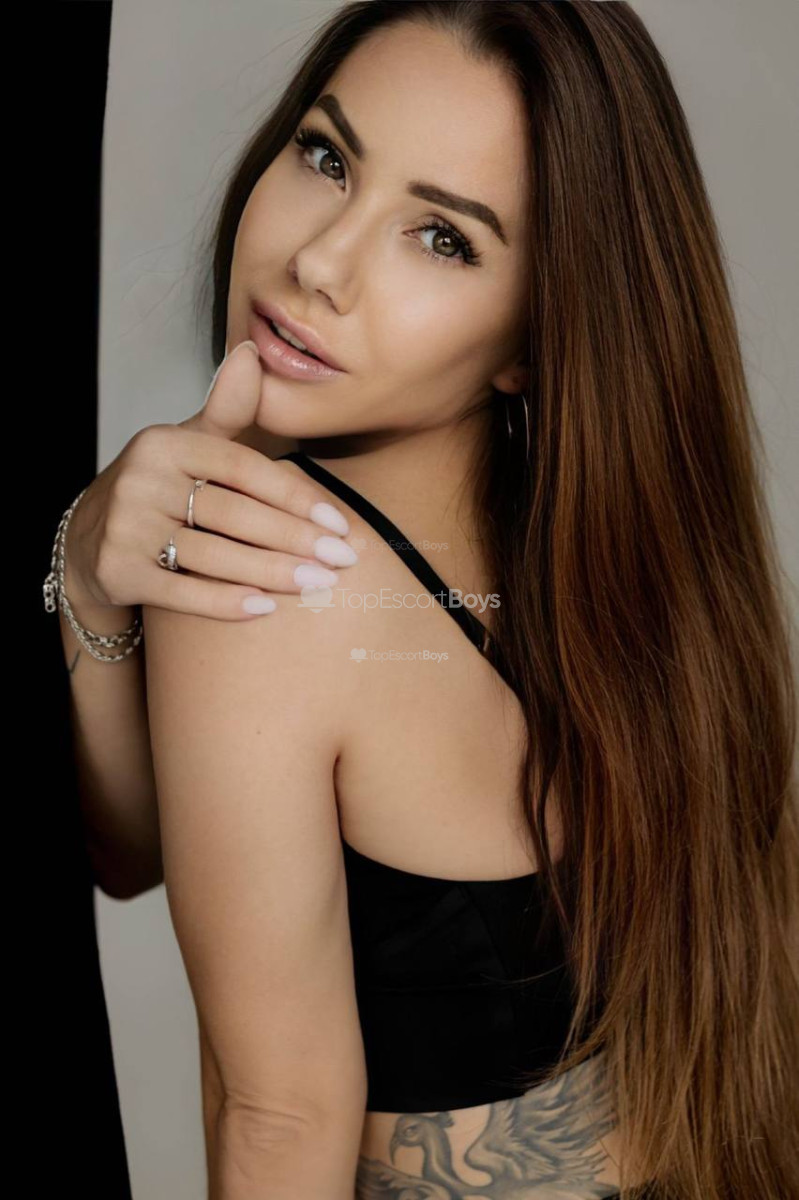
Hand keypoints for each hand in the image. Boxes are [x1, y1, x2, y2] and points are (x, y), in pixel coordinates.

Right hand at [63, 340, 356, 619]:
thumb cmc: (158, 489)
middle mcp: (141, 481)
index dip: (295, 496)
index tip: (340, 523)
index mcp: (165, 444)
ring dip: (272, 573)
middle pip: (234, 515)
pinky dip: (227, 603)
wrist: (88, 542)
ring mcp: (127, 528)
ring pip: (214, 556)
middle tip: (343, 561)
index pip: (243, 469)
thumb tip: (251, 354)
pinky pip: (183, 592)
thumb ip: (226, 409)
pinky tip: (266, 608)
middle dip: (295, 540)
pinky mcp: (118, 571)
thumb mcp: (188, 444)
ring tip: (318, 585)